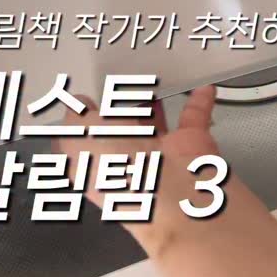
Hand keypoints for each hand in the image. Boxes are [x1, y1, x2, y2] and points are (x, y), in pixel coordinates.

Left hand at [54, 85, 219, 258]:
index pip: (82, 147)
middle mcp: (126, 165)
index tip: (80, 105)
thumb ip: (76, 115)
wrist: (172, 191)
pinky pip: (194, 117)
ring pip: (153, 127)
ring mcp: (158, 157)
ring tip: (150, 85)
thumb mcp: (78, 133)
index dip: (79, 126)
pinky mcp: (188, 147)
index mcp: (93, 166)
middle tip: (114, 92)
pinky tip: (201, 89)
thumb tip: (80, 105)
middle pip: (118, 136)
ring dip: (154, 107)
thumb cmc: (120, 171)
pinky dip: (199, 102)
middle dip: (116, 115)